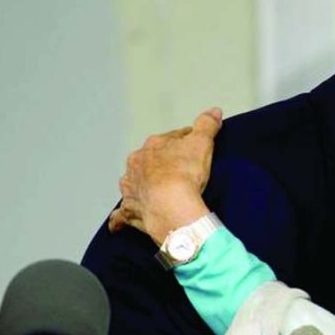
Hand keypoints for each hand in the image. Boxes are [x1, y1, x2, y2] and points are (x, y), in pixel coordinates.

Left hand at [108, 108, 221, 244]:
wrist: (171, 207)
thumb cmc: (184, 175)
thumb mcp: (202, 143)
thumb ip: (207, 125)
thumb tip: (213, 112)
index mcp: (152, 147)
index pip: (171, 140)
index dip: (185, 144)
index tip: (196, 151)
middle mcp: (137, 165)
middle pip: (150, 161)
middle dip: (161, 164)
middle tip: (180, 173)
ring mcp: (131, 188)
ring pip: (134, 183)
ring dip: (141, 186)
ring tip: (156, 194)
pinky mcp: (131, 211)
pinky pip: (123, 214)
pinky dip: (122, 218)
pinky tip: (121, 222)